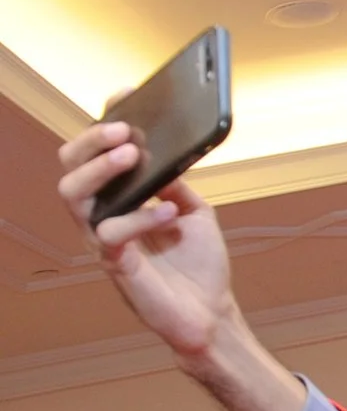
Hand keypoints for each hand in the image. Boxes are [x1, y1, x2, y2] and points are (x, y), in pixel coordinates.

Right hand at [54, 120, 300, 410]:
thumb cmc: (200, 266)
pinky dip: (138, 218)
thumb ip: (177, 183)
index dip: (104, 122)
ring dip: (100, 170)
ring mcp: (103, 239)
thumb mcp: (195, 213)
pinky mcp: (115, 265)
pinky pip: (108, 234)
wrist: (212, 314)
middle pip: (71, 165)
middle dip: (91, 141)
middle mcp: (103, 214)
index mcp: (121, 197)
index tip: (124, 96)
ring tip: (133, 156)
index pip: (98, 153)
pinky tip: (166, 213)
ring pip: (73, 194)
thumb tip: (165, 153)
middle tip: (123, 131)